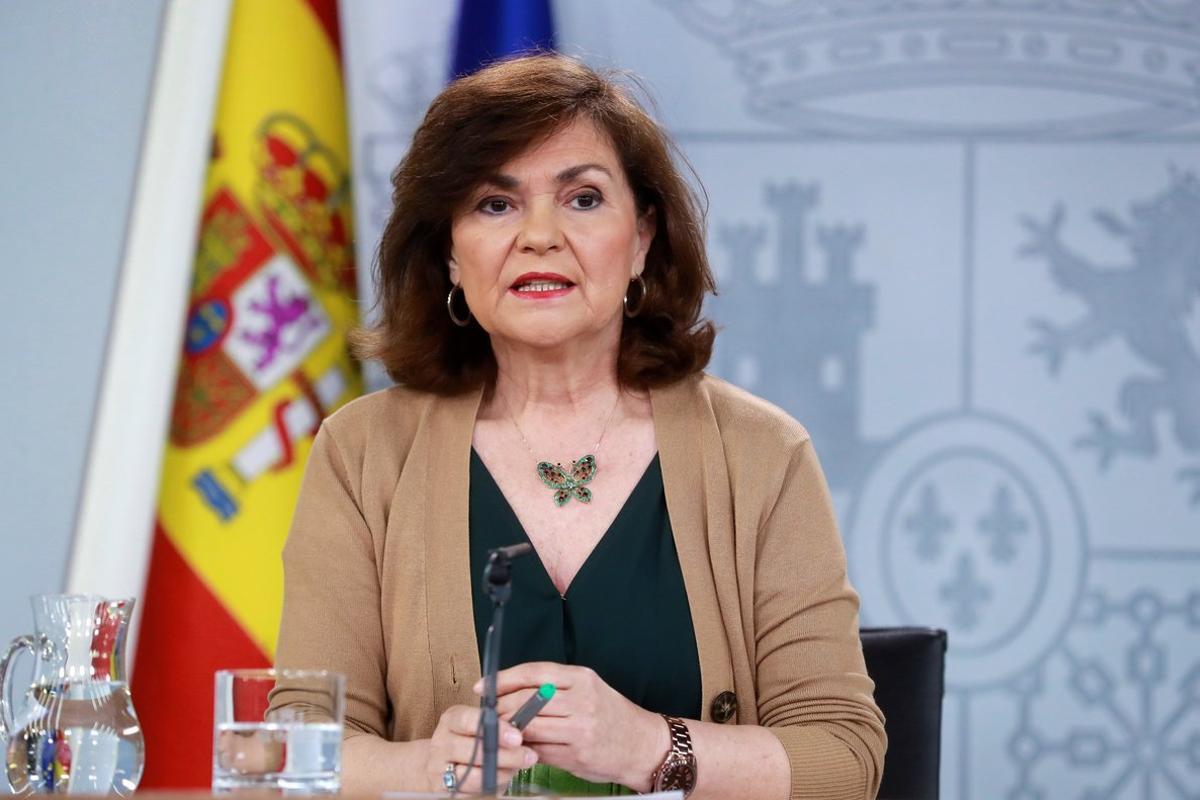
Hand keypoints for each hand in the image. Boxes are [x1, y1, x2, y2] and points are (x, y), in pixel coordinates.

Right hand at [425, 704, 537, 792]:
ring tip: (518, 769)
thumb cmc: (466, 741)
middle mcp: (441, 743)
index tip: (517, 737)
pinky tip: (503, 779)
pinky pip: (471, 792)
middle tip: (527, 756)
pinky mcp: (443, 790)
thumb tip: (521, 733)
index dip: (495, 729)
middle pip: (473, 750)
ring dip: (501, 773)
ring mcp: (439, 769)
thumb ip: (495, 727)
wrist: (439, 764)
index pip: (469, 720)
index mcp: (451, 721)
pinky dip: (490, 787)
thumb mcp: (476, 727)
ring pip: (473, 775)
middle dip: (505, 754)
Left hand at [475, 663, 668, 790]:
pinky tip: (520, 747)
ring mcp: (579, 729)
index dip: (502, 679)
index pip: (532, 673)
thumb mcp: (588, 688)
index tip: (483, 687)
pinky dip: (525, 748)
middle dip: (499, 707)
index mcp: (582, 678)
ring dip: (508, 731)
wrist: (642, 744)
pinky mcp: (576, 755)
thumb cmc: (611, 715)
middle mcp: (581, 701)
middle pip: (526, 700)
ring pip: (529, 727)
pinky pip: (539, 750)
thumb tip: (508, 692)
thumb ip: (553, 688)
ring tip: (499, 731)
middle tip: (486, 712)